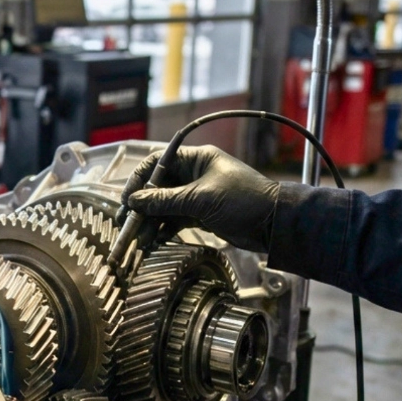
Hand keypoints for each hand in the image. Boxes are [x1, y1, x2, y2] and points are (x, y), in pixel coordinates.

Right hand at [121, 145, 280, 252]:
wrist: (274, 224)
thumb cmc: (242, 201)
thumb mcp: (200, 199)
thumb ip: (164, 201)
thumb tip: (134, 202)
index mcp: (195, 159)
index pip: (157, 163)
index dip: (139, 180)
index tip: (127, 200)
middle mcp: (193, 174)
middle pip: (157, 187)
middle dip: (142, 207)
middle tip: (129, 225)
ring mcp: (196, 194)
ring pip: (164, 206)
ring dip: (151, 222)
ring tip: (141, 240)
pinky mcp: (201, 213)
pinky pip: (175, 219)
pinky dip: (164, 229)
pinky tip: (155, 241)